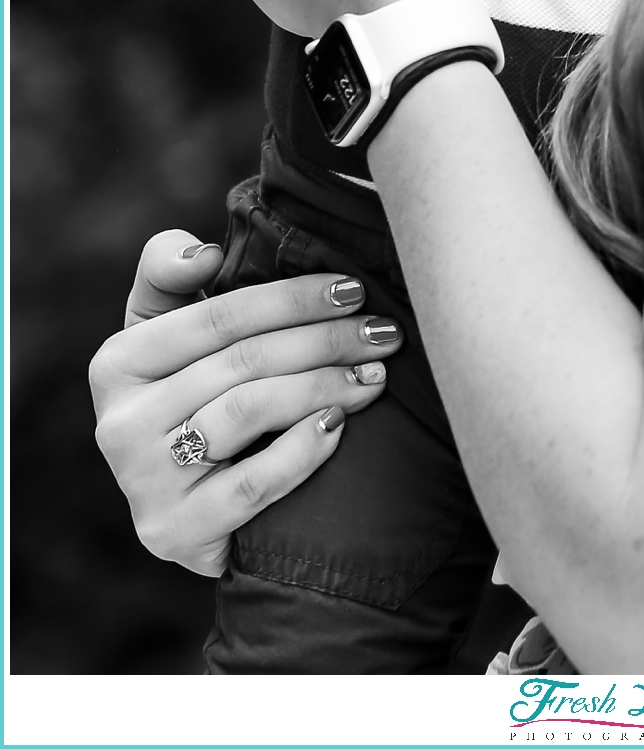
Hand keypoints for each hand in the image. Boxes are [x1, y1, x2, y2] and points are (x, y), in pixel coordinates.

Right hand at [90, 232, 403, 577]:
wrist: (183, 507)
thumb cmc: (189, 394)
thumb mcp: (165, 330)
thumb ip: (168, 270)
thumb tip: (204, 253)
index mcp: (117, 363)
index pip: (218, 317)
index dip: (292, 298)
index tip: (353, 288)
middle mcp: (120, 422)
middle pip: (243, 362)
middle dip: (325, 340)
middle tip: (384, 333)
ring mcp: (144, 482)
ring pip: (248, 412)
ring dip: (323, 386)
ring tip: (374, 376)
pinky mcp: (174, 532)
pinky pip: (252, 484)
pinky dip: (302, 451)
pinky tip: (339, 426)